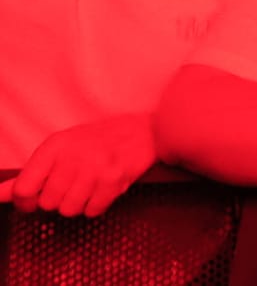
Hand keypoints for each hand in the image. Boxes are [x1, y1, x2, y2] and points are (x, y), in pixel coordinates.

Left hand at [0, 113, 155, 217]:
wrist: (146, 130)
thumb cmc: (99, 139)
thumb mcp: (61, 148)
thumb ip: (29, 174)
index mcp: (54, 147)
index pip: (24, 189)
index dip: (27, 201)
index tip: (36, 198)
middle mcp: (72, 156)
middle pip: (47, 203)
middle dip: (58, 200)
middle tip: (72, 185)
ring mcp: (95, 168)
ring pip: (69, 210)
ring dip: (78, 204)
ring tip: (89, 187)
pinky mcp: (115, 179)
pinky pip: (92, 211)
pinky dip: (96, 205)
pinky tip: (102, 190)